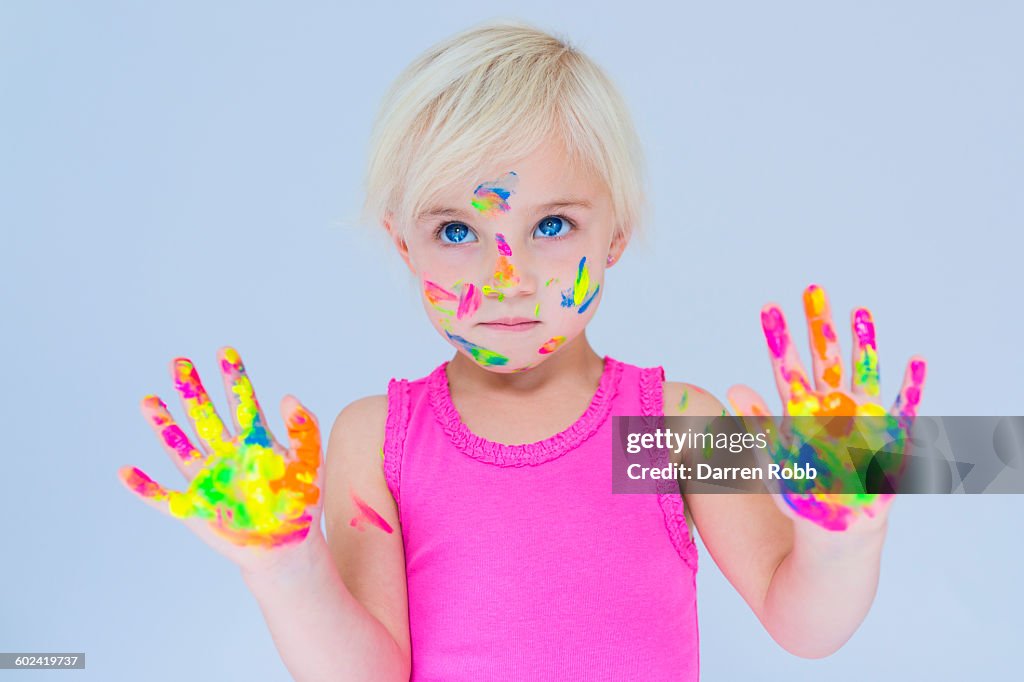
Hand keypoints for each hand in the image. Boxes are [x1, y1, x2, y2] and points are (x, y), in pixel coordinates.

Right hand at [118, 347, 322, 569]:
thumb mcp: (309, 464)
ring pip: (181, 448)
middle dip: (192, 391)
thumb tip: (289, 396)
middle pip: (205, 417)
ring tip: (149, 400)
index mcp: (255, 442)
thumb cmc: (300, 505)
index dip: (233, 378)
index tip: (225, 352)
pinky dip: (143, 488)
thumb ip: (303, 429)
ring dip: (164, 426)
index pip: (242, 403)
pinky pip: (163, 498)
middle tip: (179, 362)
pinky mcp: (195, 509)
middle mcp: (227, 455)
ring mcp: (208, 480)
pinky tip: (125, 472)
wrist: (286, 549)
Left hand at [727, 284, 926, 531]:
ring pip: (863, 372)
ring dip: (863, 343)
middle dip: (819, 325)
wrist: (835, 529)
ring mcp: (862, 419)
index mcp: (799, 414)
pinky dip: (911, 386)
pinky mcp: (890, 437)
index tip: (768, 307)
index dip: (778, 338)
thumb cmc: (801, 497)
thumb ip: (755, 424)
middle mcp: (831, 408)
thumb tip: (732, 388)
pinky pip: (904, 408)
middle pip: (824, 359)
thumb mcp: (772, 462)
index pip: (786, 368)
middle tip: (813, 289)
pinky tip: (915, 360)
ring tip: (860, 310)